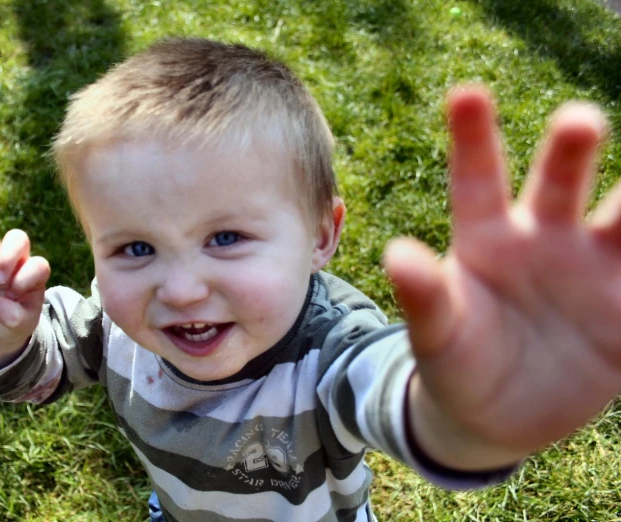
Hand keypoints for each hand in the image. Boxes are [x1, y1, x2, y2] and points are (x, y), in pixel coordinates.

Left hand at [383, 86, 620, 469]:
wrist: (496, 414)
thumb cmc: (456, 360)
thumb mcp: (436, 334)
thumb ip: (424, 297)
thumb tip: (396, 254)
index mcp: (487, 237)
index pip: (477, 179)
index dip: (472, 136)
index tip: (466, 93)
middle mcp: (544, 239)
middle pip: (560, 184)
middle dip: (570, 150)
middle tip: (579, 121)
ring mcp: (591, 270)